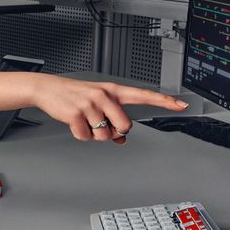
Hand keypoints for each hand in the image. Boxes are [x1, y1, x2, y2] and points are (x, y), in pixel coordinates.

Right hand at [32, 74, 187, 143]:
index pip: (144, 95)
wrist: (47, 89)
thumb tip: (121, 140)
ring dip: (95, 135)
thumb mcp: (97, 103)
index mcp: (113, 90)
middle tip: (102, 124)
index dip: (164, 102)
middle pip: (125, 126)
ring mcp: (90, 104)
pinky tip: (74, 123)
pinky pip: (86, 137)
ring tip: (84, 121)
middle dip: (115, 132)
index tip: (182, 105)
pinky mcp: (75, 114)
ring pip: (105, 135)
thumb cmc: (75, 95)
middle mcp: (104, 96)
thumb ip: (113, 118)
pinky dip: (80, 135)